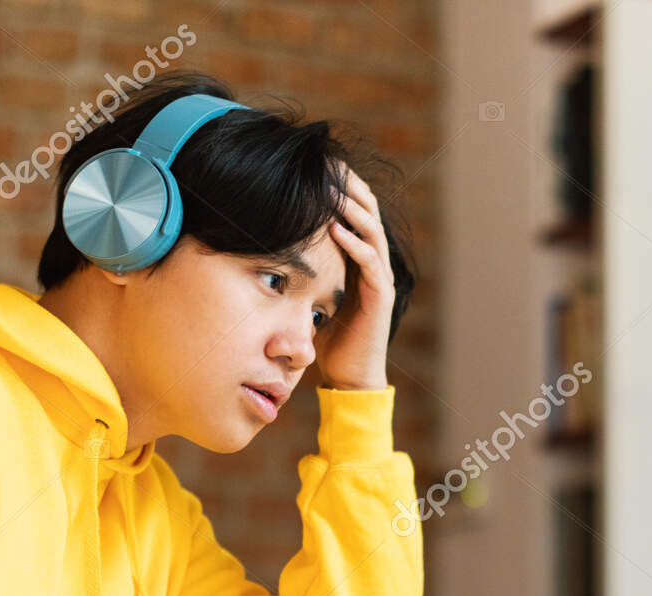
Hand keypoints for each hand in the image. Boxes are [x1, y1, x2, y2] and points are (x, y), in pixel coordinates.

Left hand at [314, 167, 394, 391]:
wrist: (350, 375)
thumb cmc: (329, 336)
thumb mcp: (312, 293)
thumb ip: (304, 268)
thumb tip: (269, 246)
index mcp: (359, 258)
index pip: (355, 211)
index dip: (342, 187)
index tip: (320, 165)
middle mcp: (374, 263)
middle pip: (368, 212)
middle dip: (349, 187)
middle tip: (329, 165)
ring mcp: (380, 278)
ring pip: (372, 231)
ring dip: (353, 209)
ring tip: (333, 190)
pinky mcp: (381, 296)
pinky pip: (371, 263)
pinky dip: (355, 243)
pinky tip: (337, 228)